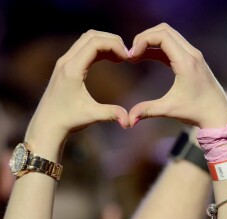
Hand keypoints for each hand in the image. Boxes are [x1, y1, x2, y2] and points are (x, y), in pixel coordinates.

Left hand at [25, 30, 129, 158]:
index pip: (94, 43)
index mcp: (72, 69)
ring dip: (105, 44)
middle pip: (91, 36)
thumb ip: (111, 114)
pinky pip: (83, 49)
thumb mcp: (90, 116)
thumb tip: (129, 121)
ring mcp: (64, 62)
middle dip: (112, 41)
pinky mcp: (65, 67)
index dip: (114, 45)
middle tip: (127, 55)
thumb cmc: (67, 120)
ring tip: (120, 57)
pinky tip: (110, 60)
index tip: (128, 57)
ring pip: (86, 40)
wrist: (47, 124)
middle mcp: (66, 61)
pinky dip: (98, 50)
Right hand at [129, 23, 226, 128]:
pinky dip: (159, 48)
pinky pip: (174, 46)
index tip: (132, 57)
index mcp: (186, 62)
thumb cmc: (197, 111)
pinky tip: (148, 57)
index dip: (143, 41)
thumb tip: (130, 119)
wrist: (218, 114)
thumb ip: (148, 110)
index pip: (162, 36)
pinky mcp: (194, 61)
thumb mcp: (170, 109)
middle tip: (132, 54)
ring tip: (137, 56)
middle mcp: (192, 54)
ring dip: (152, 42)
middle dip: (145, 38)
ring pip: (170, 36)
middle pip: (165, 30)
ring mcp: (194, 56)